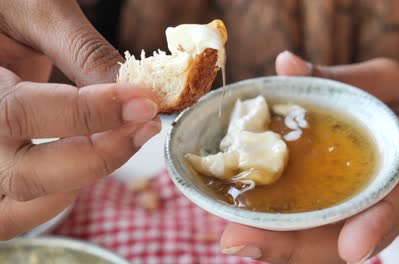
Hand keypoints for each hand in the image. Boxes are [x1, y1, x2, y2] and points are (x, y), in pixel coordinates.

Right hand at [0, 0, 160, 238]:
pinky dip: (62, 193)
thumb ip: (82, 53)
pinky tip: (92, 158)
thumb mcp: (34, 15)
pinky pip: (22, 210)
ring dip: (82, 182)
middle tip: (145, 126)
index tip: (144, 102)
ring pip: (22, 210)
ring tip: (124, 141)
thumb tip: (135, 95)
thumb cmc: (2, 7)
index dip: (92, 113)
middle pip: (26, 176)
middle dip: (99, 156)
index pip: (23, 115)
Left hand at [220, 51, 398, 262]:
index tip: (351, 248)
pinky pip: (325, 236)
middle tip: (239, 240)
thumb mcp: (392, 82)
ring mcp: (381, 219)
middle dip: (295, 246)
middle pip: (351, 235)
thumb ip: (341, 78)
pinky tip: (250, 229)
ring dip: (284, 249)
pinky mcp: (360, 221)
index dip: (378, 222)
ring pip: (333, 246)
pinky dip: (287, 238)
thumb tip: (285, 64)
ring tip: (236, 239)